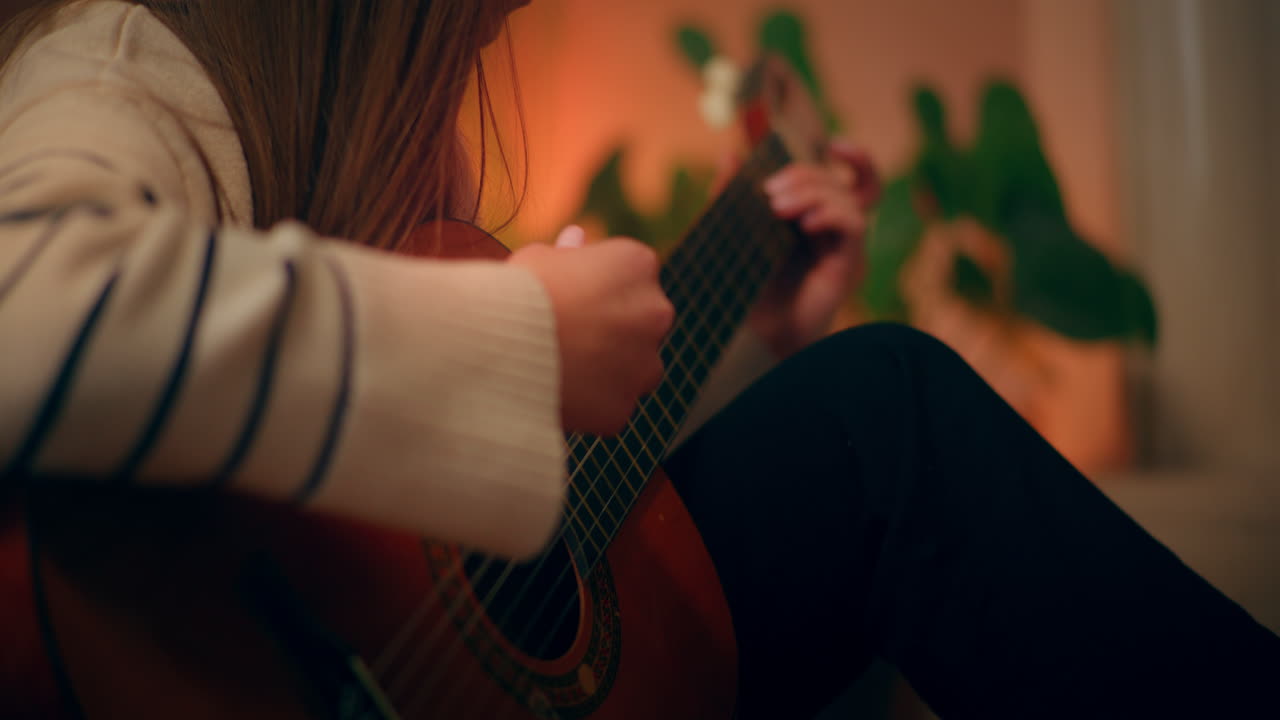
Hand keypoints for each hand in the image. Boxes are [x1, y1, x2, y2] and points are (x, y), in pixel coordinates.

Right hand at [510, 227, 673, 435]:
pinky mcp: (623, 406)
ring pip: (637, 367)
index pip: (631, 275)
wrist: (497, 346)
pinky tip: (559, 392)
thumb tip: (577, 238)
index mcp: (638, 264)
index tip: (570, 295)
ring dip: (612, 367)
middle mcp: (655, 312)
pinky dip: (593, 403)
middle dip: (614, 328)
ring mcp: (644, 364)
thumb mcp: (537, 258)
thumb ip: (566, 253)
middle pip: (642, 321)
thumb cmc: (515, 293)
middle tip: (568, 334)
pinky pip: (612, 404)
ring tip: (563, 366)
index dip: (599, 286)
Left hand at [740, 139, 880, 357]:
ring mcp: (846, 249)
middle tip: (769, 191)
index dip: (854, 156)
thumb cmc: (746, 289)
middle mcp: (837, 232)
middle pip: (841, 182)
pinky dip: (832, 214)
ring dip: (813, 193)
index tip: (831, 144)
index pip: (853, 178)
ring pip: (850, 199)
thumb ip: (732, 195)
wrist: (754, 338)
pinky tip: (805, 224)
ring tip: (776, 208)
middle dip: (806, 176)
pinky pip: (855, 226)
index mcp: (818, 218)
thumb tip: (730, 153)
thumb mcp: (735, 233)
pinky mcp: (849, 267)